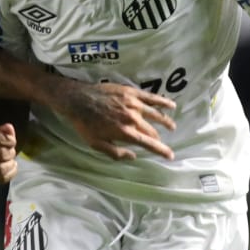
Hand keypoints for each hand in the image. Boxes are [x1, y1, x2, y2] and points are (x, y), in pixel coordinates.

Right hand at [0, 123, 19, 183]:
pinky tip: (10, 166)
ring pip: (0, 169)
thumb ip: (6, 130)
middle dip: (11, 153)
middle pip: (0, 154)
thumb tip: (8, 128)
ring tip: (10, 160)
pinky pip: (1, 178)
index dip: (10, 140)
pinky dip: (11, 172)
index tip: (12, 141)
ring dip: (10, 164)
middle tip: (11, 151)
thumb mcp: (2, 131)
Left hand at [51, 81, 176, 160]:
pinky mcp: (131, 92)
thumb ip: (116, 153)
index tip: (170, 156)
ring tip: (172, 126)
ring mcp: (133, 104)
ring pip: (155, 114)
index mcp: (125, 133)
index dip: (162, 151)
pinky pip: (151, 97)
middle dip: (158, 138)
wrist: (77, 100)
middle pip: (152, 130)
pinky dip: (162, 101)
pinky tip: (172, 105)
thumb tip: (133, 156)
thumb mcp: (96, 144)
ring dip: (165, 121)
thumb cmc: (85, 124)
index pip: (149, 143)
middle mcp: (132, 118)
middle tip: (160, 141)